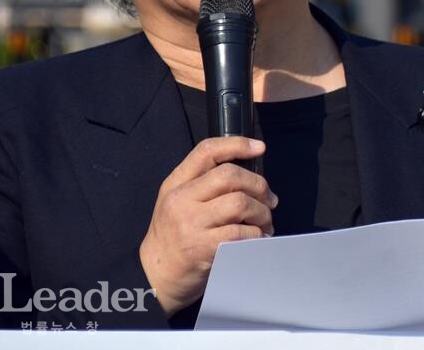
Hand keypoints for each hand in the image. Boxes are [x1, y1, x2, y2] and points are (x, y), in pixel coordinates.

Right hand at [139, 137, 275, 316]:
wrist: (154, 279)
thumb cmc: (173, 239)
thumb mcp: (176, 203)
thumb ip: (203, 185)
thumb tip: (248, 176)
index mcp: (175, 184)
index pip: (206, 151)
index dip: (237, 144)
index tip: (259, 148)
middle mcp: (181, 200)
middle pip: (230, 175)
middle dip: (258, 185)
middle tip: (269, 199)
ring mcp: (192, 224)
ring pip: (240, 203)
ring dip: (262, 212)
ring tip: (264, 222)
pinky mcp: (203, 249)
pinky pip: (241, 233)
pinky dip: (257, 235)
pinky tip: (258, 239)